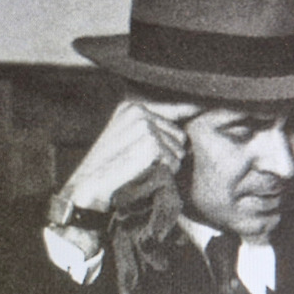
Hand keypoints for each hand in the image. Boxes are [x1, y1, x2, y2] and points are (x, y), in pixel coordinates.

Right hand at [59, 99, 201, 210]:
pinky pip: (173, 162)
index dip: (192, 111)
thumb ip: (150, 130)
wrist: (89, 186)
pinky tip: (141, 173)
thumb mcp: (126, 141)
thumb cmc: (108, 169)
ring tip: (140, 169)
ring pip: (178, 150)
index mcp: (131, 107)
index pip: (174, 108)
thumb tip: (183, 134)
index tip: (205, 109)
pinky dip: (162, 172)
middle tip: (144, 164)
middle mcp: (139, 111)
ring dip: (165, 164)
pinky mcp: (151, 142)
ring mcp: (145, 125)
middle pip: (179, 134)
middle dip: (170, 152)